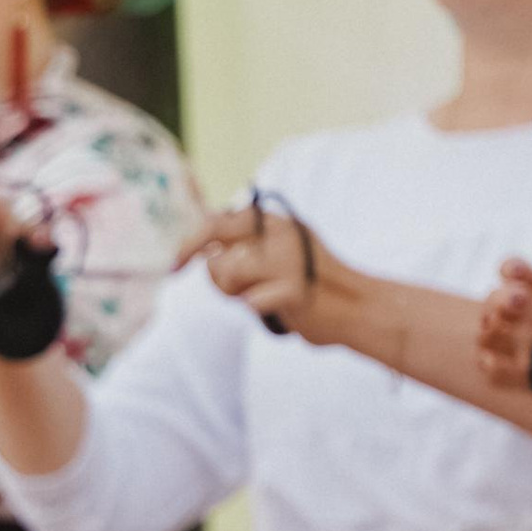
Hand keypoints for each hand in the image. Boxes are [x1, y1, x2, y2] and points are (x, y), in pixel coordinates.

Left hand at [179, 199, 351, 342]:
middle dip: (213, 272)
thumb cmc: (309, 288)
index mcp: (276, 223)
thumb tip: (202, 252)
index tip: (174, 267)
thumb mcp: (279, 256)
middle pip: (217, 244)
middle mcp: (281, 232)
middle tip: (225, 289)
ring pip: (226, 272)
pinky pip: (250, 300)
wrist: (357, 309)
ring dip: (234, 292)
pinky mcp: (294, 288)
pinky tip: (275, 307)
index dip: (189, 243)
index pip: (218, 221)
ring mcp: (289, 258)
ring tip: (259, 297)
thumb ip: (246, 248)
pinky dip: (257, 306)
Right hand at [480, 257, 531, 396]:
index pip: (511, 271)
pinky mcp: (508, 371)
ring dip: (493, 330)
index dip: (511, 269)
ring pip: (483, 333)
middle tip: (522, 301)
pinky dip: (496, 366)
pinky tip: (520, 365)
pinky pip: (490, 369)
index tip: (519, 272)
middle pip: (491, 300)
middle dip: (501, 299)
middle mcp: (516, 314)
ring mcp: (508, 343)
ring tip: (517, 333)